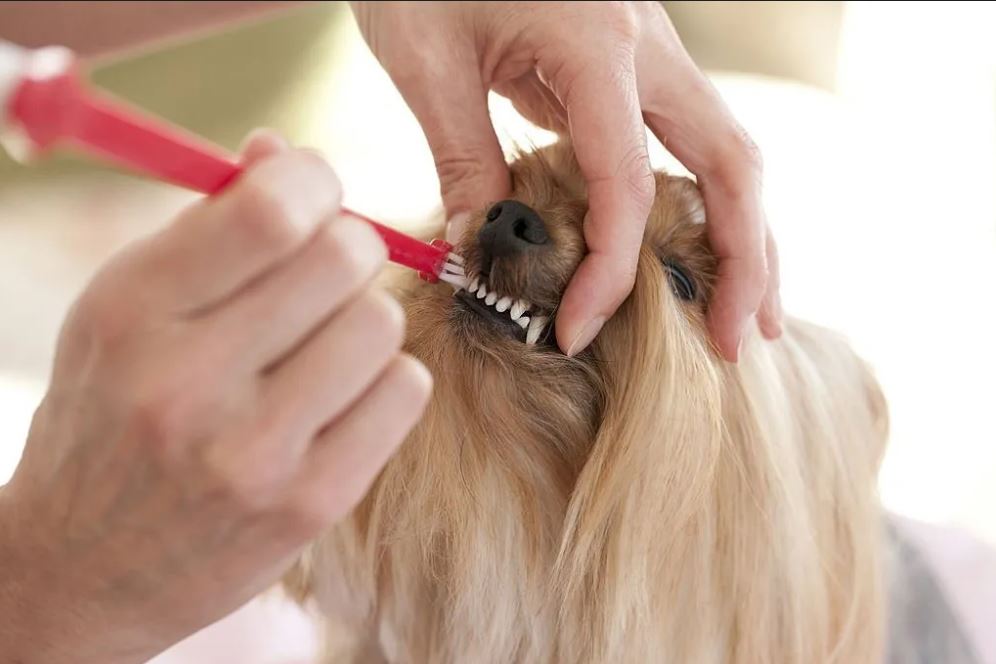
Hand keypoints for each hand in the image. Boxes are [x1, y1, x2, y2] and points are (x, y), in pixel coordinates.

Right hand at [0, 132, 431, 662]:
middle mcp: (188, 383)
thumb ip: (207, 224)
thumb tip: (284, 149)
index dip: (313, 181)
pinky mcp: (309, 504)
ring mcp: (254, 454)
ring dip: (364, 319)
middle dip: (347, 246)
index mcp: (133, 312)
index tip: (311, 194)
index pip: (271, 210)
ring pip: (383, 323)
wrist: (84, 568)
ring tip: (323, 345)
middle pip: (344, 258)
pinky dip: (386, 380)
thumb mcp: (125, 307)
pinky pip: (405, 392)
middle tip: (326, 270)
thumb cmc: (113, 412)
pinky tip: (342, 397)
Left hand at [351, 1, 781, 359]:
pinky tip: (697, 252)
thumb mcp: (426, 59)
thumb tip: (483, 248)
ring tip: (748, 314)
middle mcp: (648, 46)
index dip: (609, 271)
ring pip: (729, 151)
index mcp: (598, 42)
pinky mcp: (635, 65)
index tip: (572, 330)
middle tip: (739, 342)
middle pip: (733, 162)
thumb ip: (461, 156)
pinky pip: (689, 142)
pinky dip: (704, 204)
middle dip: (745, 259)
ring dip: (746, 234)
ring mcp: (651, 52)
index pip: (627, 183)